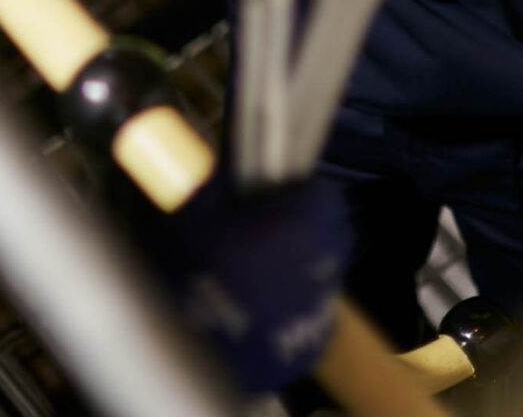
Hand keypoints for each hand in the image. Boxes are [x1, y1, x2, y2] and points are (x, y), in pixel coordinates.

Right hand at [157, 172, 350, 394]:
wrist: (187, 360)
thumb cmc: (191, 278)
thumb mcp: (193, 211)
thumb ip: (220, 180)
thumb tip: (231, 161)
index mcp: (301, 227)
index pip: (327, 194)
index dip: (303, 190)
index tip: (279, 194)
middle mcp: (322, 267)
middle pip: (336, 232)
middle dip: (311, 225)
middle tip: (275, 226)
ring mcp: (320, 310)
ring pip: (328, 272)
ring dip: (305, 264)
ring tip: (266, 267)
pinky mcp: (311, 346)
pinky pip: (315, 311)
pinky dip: (297, 304)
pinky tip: (264, 305)